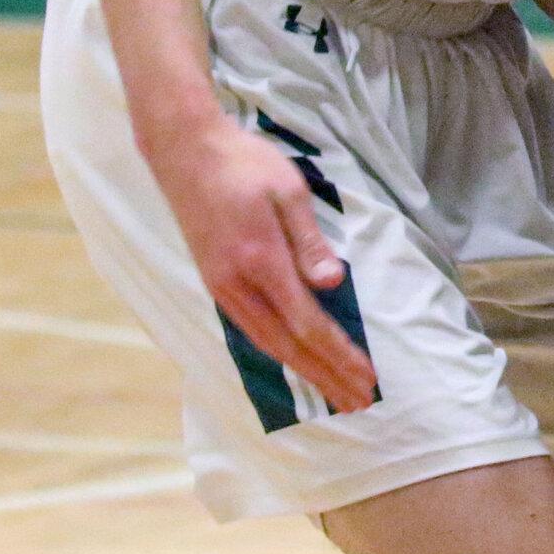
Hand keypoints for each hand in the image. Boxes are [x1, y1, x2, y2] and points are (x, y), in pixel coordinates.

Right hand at [149, 115, 377, 411]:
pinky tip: (296, 361)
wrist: (185, 152)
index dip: (339, 355)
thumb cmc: (244, 164)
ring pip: (267, 343)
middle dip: (327, 376)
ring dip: (304, 370)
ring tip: (335, 392)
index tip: (367, 378)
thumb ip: (309, 241)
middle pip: (288, 346)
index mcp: (260, 261)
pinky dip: (279, 352)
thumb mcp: (289, 191)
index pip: (307, 323)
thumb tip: (332, 284)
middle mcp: (237, 285)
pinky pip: (252, 328)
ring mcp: (221, 287)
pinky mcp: (215, 282)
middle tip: (360, 402)